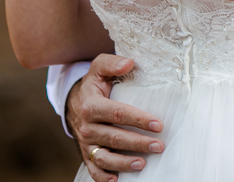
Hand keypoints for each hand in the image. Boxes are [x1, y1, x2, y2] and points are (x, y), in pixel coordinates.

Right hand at [67, 54, 165, 179]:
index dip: (138, 119)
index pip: (118, 113)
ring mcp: (86, 143)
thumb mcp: (99, 68)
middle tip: (159, 146)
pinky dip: (103, 177)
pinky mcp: (85, 154)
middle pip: (114, 137)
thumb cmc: (93, 84)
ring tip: (143, 164)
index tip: (158, 124)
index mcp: (91, 105)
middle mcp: (87, 126)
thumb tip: (129, 63)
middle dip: (138, 143)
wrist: (73, 102)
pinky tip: (117, 180)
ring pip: (104, 157)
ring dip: (123, 162)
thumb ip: (112, 63)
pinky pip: (93, 169)